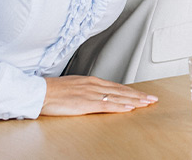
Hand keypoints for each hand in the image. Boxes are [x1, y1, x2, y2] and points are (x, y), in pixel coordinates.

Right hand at [42, 76, 157, 116]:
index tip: (143, 94)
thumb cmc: (53, 90)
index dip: (132, 91)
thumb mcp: (75, 86)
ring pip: (118, 98)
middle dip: (139, 95)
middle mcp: (94, 86)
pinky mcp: (85, 103)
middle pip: (122, 91)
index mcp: (92, 81)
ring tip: (146, 104)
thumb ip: (88, 90)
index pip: (117, 87)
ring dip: (134, 101)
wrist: (39, 92)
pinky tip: (129, 109)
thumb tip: (98, 95)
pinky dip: (120, 107)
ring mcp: (91, 94)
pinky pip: (106, 106)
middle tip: (152, 99)